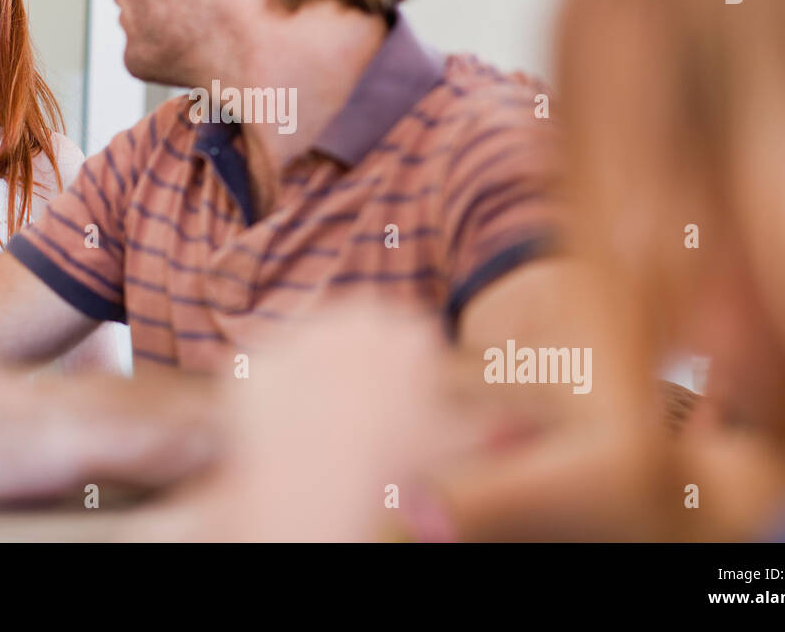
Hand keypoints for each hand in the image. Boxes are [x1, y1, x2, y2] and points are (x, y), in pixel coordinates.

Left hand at [160, 304, 542, 541]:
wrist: (319, 469)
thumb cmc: (395, 459)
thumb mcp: (452, 443)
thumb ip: (490, 430)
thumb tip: (527, 431)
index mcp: (406, 330)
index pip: (412, 342)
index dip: (406, 383)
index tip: (399, 414)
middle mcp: (353, 315)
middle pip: (359, 338)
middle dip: (360, 372)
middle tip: (357, 422)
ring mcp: (300, 331)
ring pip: (310, 353)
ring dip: (314, 381)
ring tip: (319, 429)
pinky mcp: (257, 355)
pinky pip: (265, 375)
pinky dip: (270, 401)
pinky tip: (282, 432)